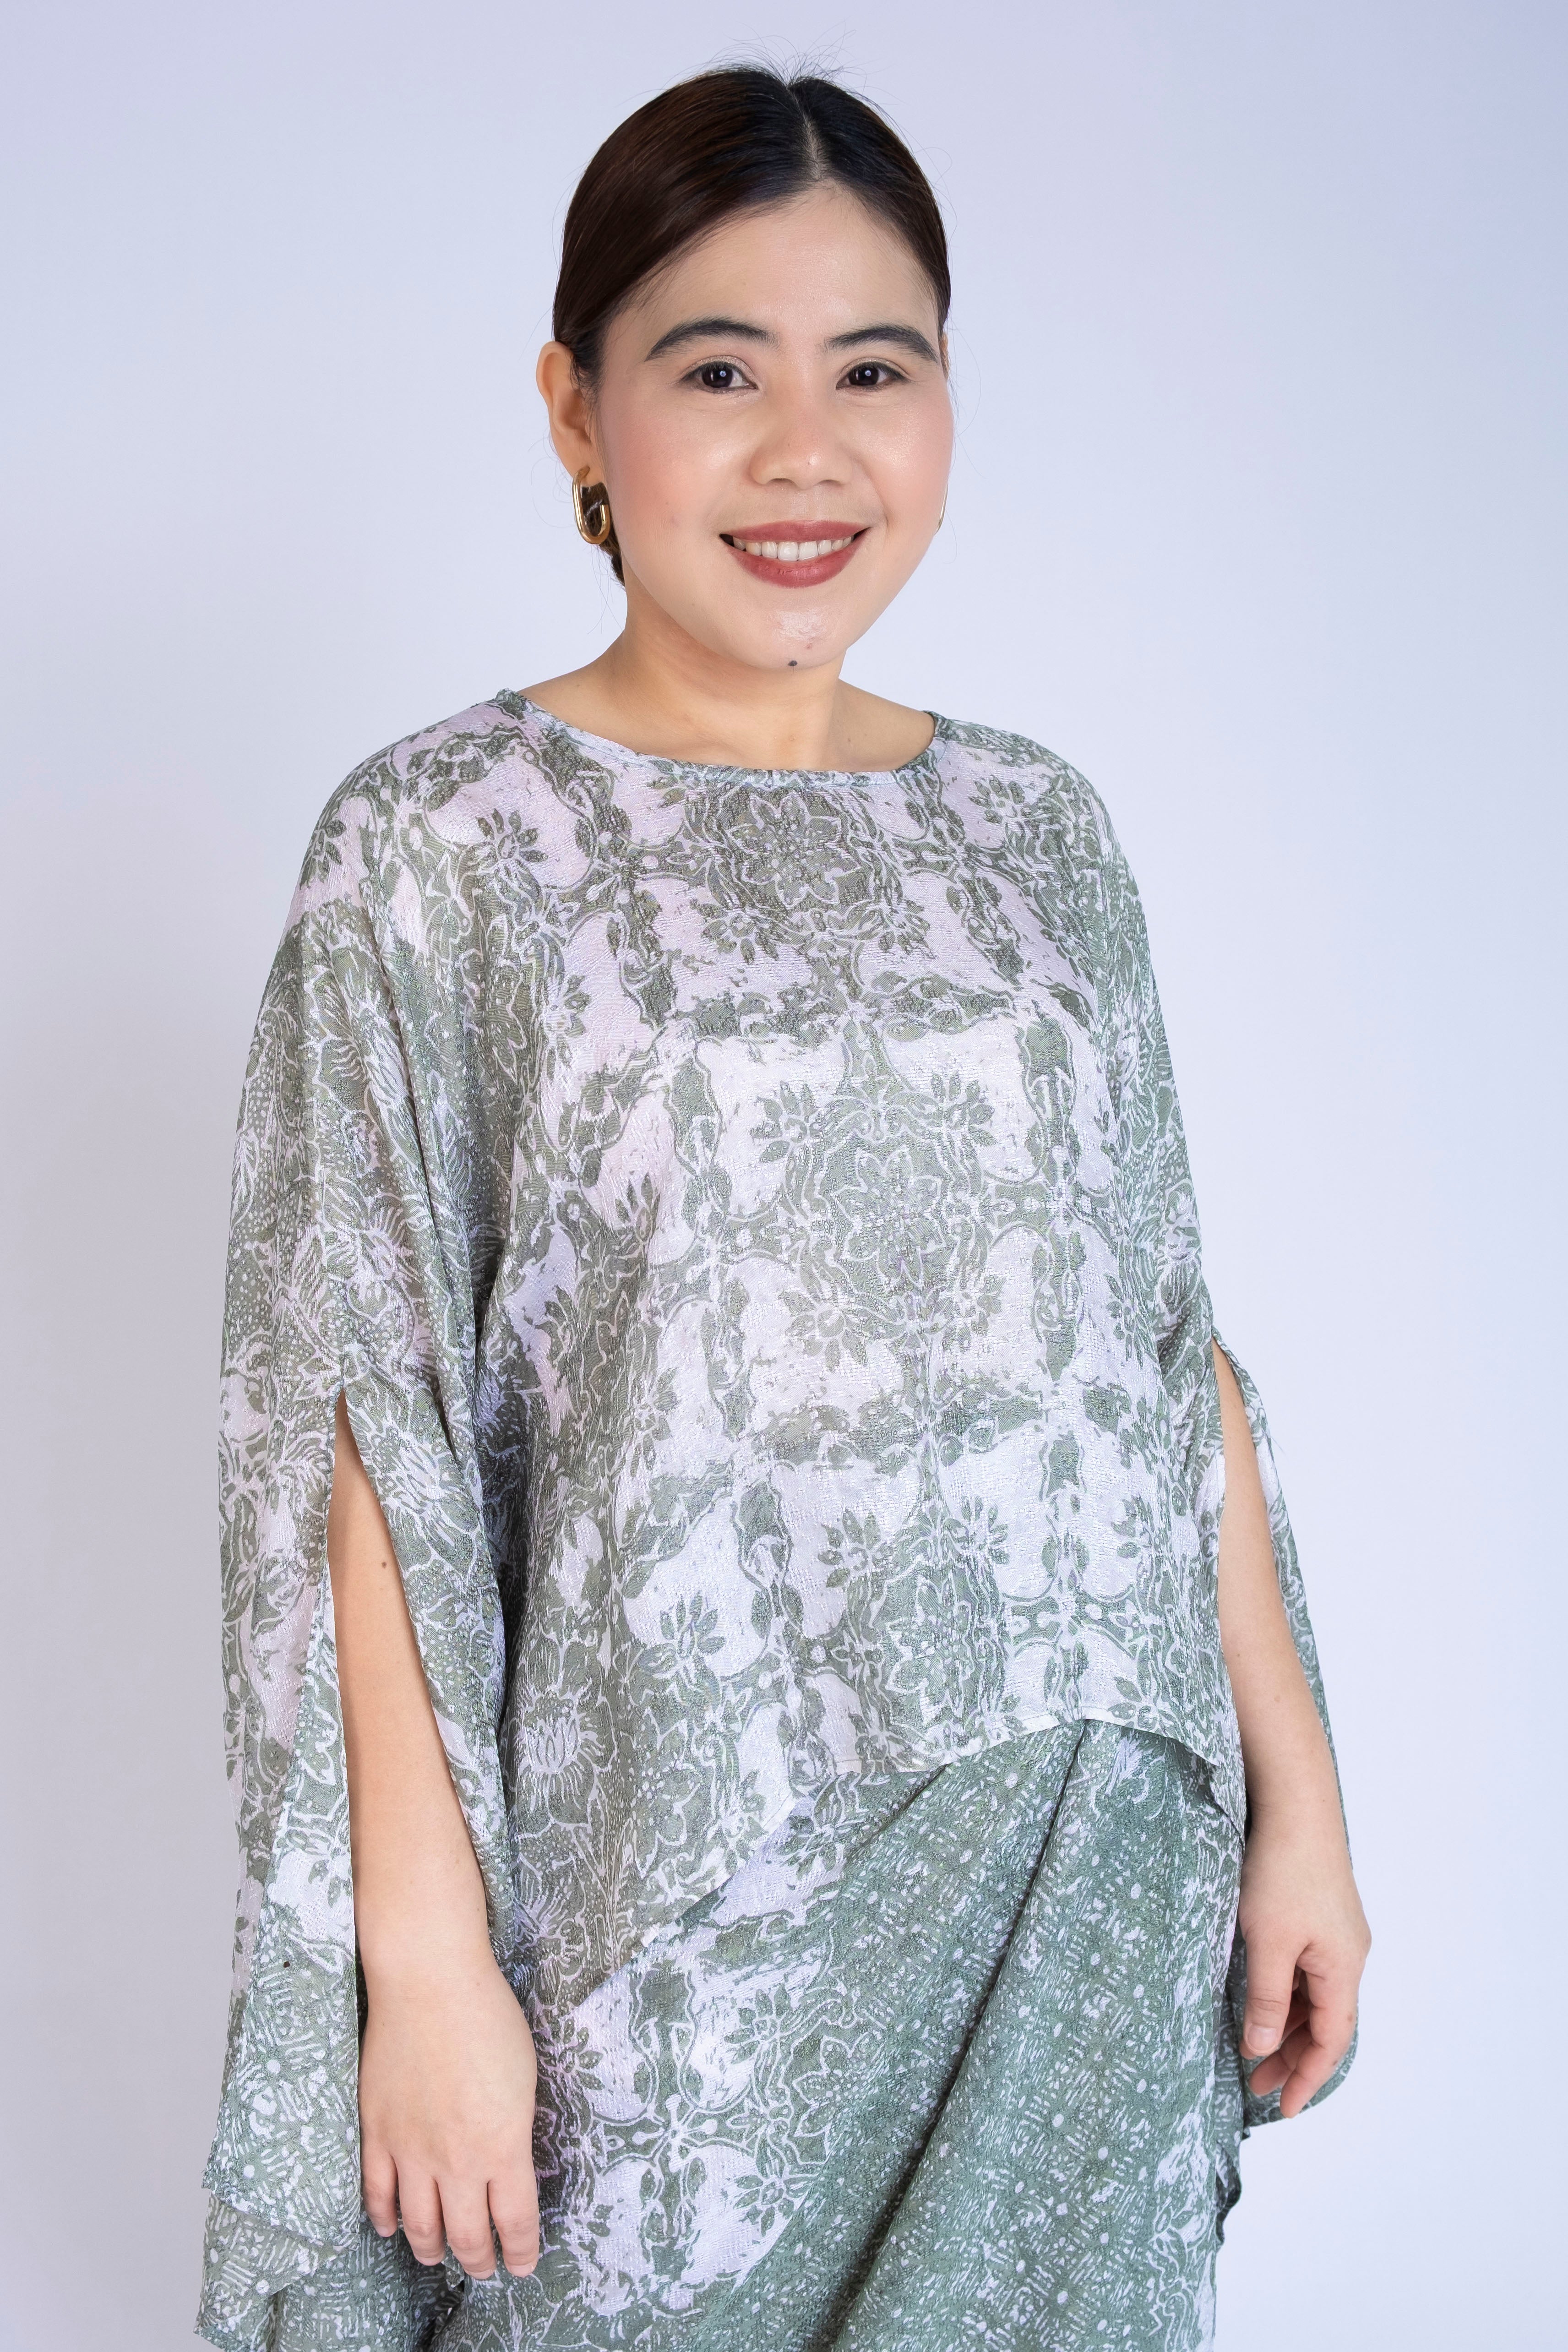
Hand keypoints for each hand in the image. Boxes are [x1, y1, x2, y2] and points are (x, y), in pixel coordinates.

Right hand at [359, 1945, 540, 2277]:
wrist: (429, 1982)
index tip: (522, 2263)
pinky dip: (384, 2218)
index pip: (515, 2222)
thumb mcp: (524, 2079)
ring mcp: (411, 2151)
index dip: (520, 2251)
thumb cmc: (487, 2018)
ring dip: (432, 2249)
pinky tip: (390, 2226)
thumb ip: (514, 2131)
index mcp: (503, 2146)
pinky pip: (376, 2194)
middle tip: (485, 2269)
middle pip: (467, 2236)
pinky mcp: (376, 2134)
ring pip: (420, 2226)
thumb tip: (508, 2164)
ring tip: (440, 2256)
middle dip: (480, 2260)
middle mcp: (457, 2161)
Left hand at [1236, 1795, 1369, 2118]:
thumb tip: (1260, 2048)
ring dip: (1283, 2025)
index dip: (1308, 2078)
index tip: (1285, 2109)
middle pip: (1322, 2023)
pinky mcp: (1318, 1915)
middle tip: (1255, 2086)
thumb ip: (1265, 1998)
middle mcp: (1347, 1955)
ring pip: (1311, 1996)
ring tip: (1250, 2051)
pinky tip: (1257, 2000)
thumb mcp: (1267, 1943)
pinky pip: (1305, 1970)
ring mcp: (1335, 1934)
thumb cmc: (1282, 1871)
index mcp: (1343, 1969)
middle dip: (1290, 2057)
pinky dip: (1283, 1993)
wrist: (1295, 1806)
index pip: (1331, 2041)